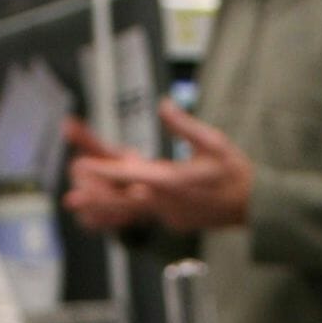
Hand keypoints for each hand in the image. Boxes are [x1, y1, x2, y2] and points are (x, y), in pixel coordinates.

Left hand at [64, 98, 252, 233]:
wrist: (252, 206)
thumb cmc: (234, 172)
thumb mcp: (213, 142)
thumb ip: (184, 125)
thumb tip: (163, 104)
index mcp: (174, 182)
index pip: (133, 176)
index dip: (105, 171)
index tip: (83, 166)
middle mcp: (166, 202)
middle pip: (122, 202)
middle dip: (95, 199)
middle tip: (70, 198)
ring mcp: (166, 214)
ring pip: (127, 210)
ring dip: (103, 205)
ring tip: (79, 202)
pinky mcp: (169, 218)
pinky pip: (140, 213)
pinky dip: (120, 210)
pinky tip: (102, 209)